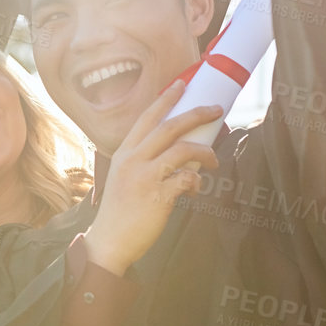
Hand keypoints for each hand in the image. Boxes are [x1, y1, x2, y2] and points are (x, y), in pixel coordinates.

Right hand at [83, 81, 221, 276]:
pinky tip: (195, 189)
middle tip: (216, 109)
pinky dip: (196, 182)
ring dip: (205, 152)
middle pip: (169, 127)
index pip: (146, 118)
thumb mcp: (124, 178)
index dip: (166, 99)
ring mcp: (144, 177)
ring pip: (183, 150)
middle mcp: (133, 160)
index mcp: (124, 154)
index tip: (182, 84)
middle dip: (196, 114)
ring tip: (214, 160)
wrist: (109, 241)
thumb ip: (144, 163)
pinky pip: (186, 179)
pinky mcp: (157, 196)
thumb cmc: (120, 211)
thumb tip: (179, 155)